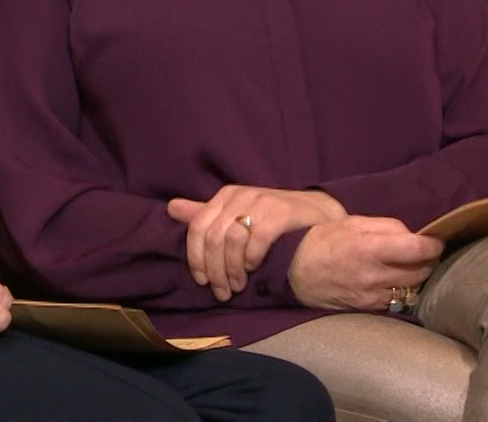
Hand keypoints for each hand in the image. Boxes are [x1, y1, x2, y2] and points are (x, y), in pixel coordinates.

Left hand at [166, 186, 344, 301]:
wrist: (316, 213)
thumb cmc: (271, 218)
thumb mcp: (235, 214)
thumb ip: (205, 214)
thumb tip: (171, 207)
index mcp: (224, 196)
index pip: (197, 228)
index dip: (195, 258)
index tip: (202, 281)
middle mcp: (239, 195)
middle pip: (213, 238)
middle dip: (215, 271)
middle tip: (222, 291)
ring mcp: (260, 201)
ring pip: (232, 240)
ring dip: (233, 270)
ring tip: (238, 285)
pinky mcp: (280, 212)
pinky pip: (256, 240)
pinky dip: (252, 258)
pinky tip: (255, 267)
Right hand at [285, 216, 442, 310]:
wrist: (294, 271)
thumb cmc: (323, 240)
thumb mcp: (352, 223)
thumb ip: (386, 227)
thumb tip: (413, 236)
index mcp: (369, 249)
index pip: (417, 249)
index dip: (433, 245)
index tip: (435, 241)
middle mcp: (373, 276)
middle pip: (421, 271)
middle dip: (427, 260)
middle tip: (422, 252)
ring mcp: (372, 296)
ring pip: (412, 288)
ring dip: (416, 276)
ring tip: (409, 265)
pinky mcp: (368, 309)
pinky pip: (396, 300)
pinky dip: (400, 289)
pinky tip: (392, 280)